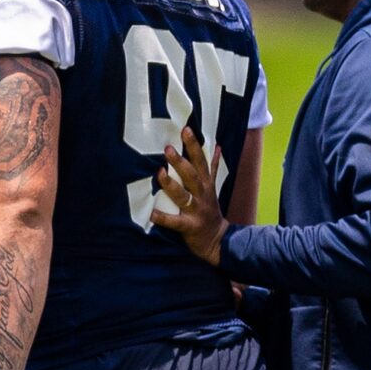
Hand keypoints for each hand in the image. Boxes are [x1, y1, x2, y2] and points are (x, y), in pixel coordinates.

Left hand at [148, 125, 226, 266]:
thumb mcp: (213, 187)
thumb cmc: (210, 211)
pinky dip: (163, 217)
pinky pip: (175, 221)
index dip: (194, 145)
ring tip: (159, 173)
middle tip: (168, 148)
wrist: (218, 239)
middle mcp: (203, 195)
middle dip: (181, 161)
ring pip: (184, 195)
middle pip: (192, 175)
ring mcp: (196, 210)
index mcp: (207, 184)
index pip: (201, 161)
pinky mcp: (190, 226)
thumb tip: (216, 147)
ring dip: (172, 184)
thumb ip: (212, 168)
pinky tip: (151, 213)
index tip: (186, 130)